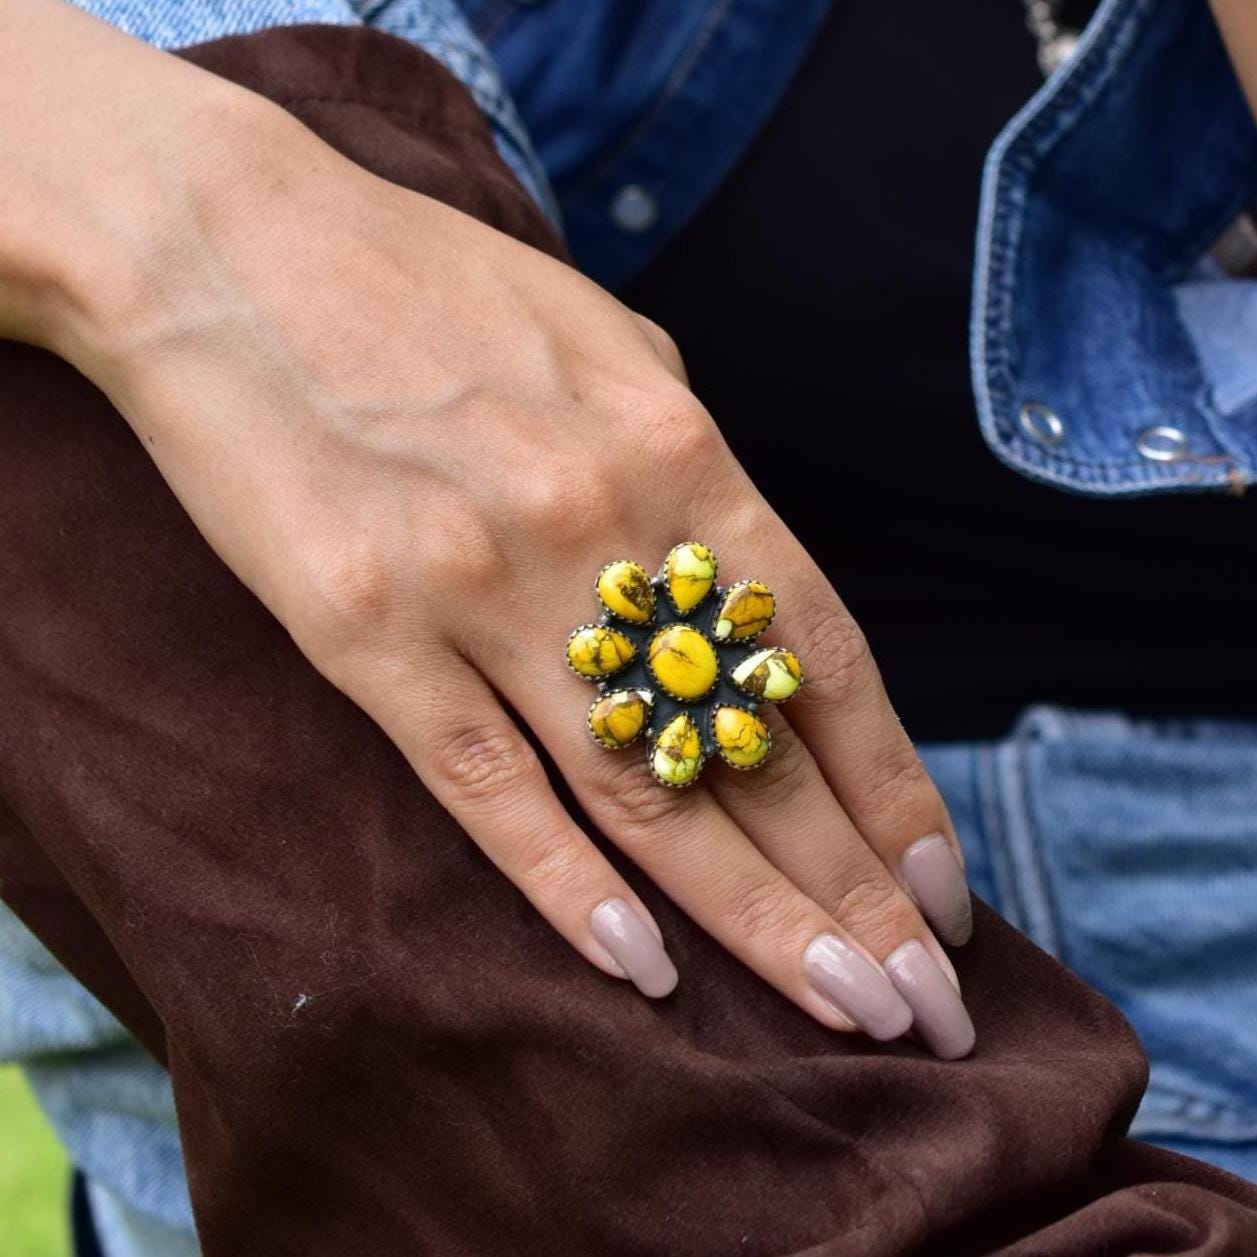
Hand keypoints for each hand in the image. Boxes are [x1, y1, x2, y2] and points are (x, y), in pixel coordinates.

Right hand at [30, 72, 974, 1057]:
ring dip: (754, 917)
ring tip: (844, 1010)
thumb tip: (733, 578)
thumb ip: (683, 461)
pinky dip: (565, 886)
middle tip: (931, 1000)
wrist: (229, 250)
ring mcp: (483, 591)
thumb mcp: (604, 343)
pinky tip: (644, 968)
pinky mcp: (370, 637)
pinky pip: (487, 786)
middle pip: (753, 751)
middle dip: (854, 887)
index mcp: (676, 452)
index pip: (820, 658)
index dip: (890, 784)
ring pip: (642, 794)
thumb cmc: (428, 287)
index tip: (938, 883)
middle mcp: (602, 533)